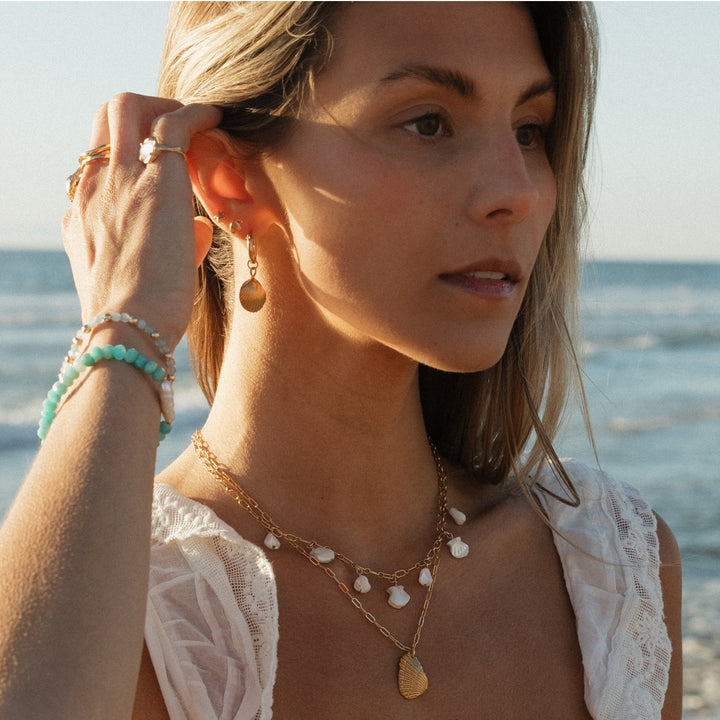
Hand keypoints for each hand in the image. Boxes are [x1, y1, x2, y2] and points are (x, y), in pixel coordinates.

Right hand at [62, 93, 221, 350]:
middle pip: (104, 120)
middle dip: (142, 112)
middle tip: (178, 127)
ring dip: (165, 105)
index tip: (162, 159)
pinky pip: (172, 124)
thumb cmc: (138, 319)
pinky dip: (196, 113)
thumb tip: (201, 229)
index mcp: (83, 214)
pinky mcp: (156, 184)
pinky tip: (218, 117)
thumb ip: (170, 247)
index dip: (131, 152)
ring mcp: (119, 182)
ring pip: (127, 107)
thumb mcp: (140, 281)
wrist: (127, 331)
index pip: (99, 160)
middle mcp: (94, 189)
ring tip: (199, 119)